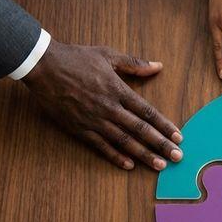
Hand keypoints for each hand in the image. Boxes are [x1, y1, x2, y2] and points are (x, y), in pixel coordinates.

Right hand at [21, 39, 182, 170]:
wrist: (43, 67)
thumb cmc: (76, 58)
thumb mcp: (108, 55)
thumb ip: (134, 64)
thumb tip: (158, 66)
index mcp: (118, 89)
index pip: (147, 112)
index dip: (164, 125)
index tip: (178, 137)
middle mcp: (109, 107)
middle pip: (140, 130)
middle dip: (161, 144)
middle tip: (177, 157)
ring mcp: (94, 120)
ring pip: (124, 141)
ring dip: (143, 154)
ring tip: (159, 165)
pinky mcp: (79, 129)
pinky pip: (101, 146)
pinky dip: (115, 156)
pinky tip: (129, 165)